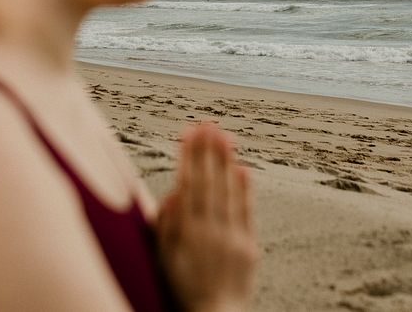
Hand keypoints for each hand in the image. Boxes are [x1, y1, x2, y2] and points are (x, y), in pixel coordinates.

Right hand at [156, 122, 257, 311]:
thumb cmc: (180, 288)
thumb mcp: (163, 258)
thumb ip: (167, 224)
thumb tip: (176, 192)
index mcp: (186, 232)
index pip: (190, 184)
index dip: (190, 156)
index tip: (190, 132)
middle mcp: (211, 231)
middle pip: (210, 182)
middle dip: (208, 150)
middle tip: (209, 123)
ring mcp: (232, 239)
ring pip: (229, 192)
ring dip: (226, 161)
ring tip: (224, 135)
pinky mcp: (249, 248)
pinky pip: (246, 212)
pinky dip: (244, 189)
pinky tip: (242, 168)